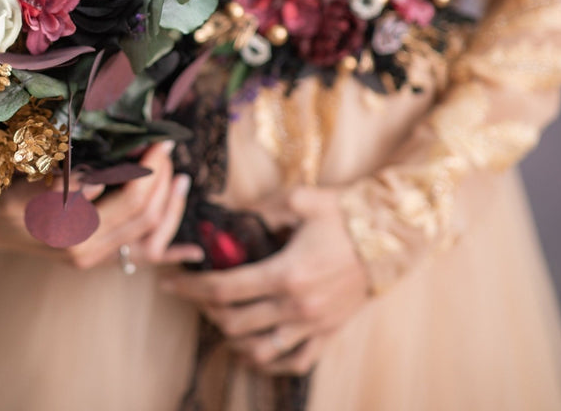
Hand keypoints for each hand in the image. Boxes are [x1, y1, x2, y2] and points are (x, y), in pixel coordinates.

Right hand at [0, 141, 202, 269]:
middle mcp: (90, 252)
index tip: (158, 142)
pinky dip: (169, 253)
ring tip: (180, 179)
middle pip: (146, 219)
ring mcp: (96, 257)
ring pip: (150, 238)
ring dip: (170, 207)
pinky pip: (140, 257)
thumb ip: (52, 187)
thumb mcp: (16, 189)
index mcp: (73, 237)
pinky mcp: (97, 255)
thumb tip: (92, 180)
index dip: (151, 171)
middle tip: (166, 149)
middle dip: (162, 181)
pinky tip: (193, 251)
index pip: (131, 204)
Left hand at [160, 186, 369, 374]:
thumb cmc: (345, 214)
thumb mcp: (301, 199)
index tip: (168, 282)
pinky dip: (270, 362)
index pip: (223, 289)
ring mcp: (314, 324)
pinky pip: (295, 361)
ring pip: (259, 350)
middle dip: (205, 309)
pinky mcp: (329, 332)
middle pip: (234, 322)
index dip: (189, 287)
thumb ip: (261, 208)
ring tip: (220, 321)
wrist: (393, 235)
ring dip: (232, 339)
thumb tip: (228, 213)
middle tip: (195, 294)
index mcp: (285, 273)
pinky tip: (254, 350)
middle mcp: (297, 306)